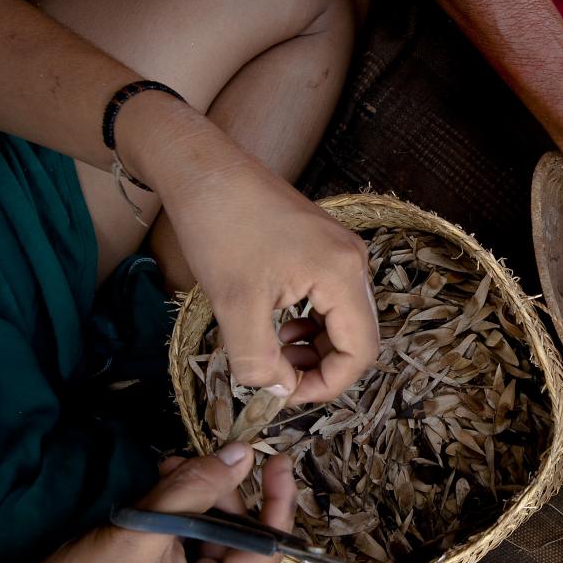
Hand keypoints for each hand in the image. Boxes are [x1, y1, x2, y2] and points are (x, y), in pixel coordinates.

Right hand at [0, 445, 295, 562]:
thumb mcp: (142, 530)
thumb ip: (196, 489)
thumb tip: (243, 454)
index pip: (265, 551)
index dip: (274, 503)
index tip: (277, 461)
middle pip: (237, 544)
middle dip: (220, 496)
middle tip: (194, 460)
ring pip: (211, 544)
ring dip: (196, 503)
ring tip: (168, 470)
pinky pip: (188, 555)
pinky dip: (179, 522)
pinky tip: (160, 494)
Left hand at [122, 105, 378, 404]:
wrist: (202, 168)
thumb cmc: (219, 227)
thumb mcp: (234, 304)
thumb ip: (258, 359)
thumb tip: (277, 391)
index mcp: (342, 275)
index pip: (360, 351)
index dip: (327, 384)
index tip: (285, 395)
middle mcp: (353, 262)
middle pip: (358, 337)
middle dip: (320, 367)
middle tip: (276, 377)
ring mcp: (341, 252)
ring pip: (343, 320)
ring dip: (313, 347)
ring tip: (272, 352)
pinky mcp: (323, 247)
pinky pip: (330, 299)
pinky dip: (308, 323)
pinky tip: (276, 326)